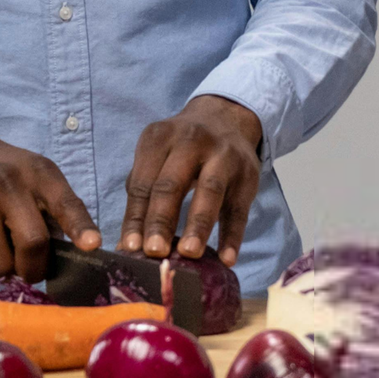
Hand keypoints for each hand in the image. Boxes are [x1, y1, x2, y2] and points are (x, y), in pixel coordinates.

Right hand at [0, 115, 100, 279]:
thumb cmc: (7, 172)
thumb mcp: (37, 175)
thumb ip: (56, 208)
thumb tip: (74, 254)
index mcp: (38, 173)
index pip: (64, 203)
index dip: (80, 227)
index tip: (92, 246)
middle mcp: (6, 186)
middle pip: (33, 243)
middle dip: (38, 267)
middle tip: (36, 269)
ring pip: (1, 264)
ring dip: (9, 270)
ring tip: (6, 251)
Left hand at [118, 95, 262, 265]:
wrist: (225, 118)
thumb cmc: (181, 149)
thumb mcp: (157, 156)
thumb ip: (143, 194)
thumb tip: (130, 245)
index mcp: (159, 138)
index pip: (143, 183)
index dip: (136, 217)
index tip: (130, 248)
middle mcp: (191, 141)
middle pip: (172, 184)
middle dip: (161, 220)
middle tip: (154, 252)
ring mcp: (223, 155)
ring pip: (210, 191)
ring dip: (199, 225)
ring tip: (189, 254)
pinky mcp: (248, 174)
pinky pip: (240, 208)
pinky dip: (233, 235)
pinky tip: (227, 259)